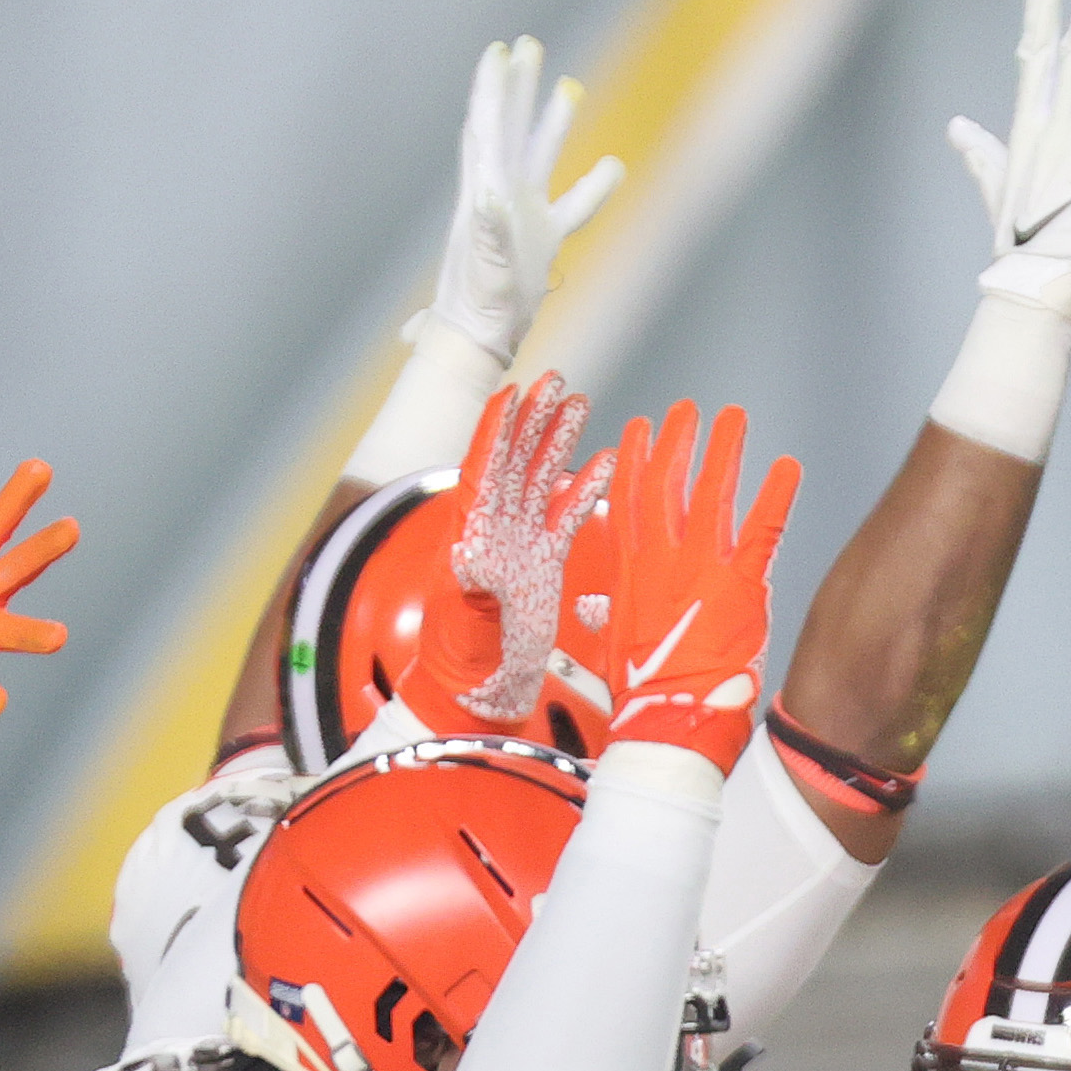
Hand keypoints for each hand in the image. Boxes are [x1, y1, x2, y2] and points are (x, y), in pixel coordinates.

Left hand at [416, 375, 595, 735]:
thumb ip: (468, 591)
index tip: (511, 392)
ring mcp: (519, 547)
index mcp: (471, 538)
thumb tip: (466, 553)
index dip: (495, 431)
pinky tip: (606, 463)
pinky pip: (564, 517)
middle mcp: (493, 534)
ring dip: (557, 443)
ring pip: (539, 481)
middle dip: (531, 422)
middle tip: (553, 380)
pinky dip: (584, 490)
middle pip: (513, 463)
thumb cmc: (464, 662)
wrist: (479, 691)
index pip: (482, 471)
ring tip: (578, 402)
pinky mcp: (541, 565)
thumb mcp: (465, 624)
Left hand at [423, 35, 623, 368]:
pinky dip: (594, 187)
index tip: (498, 53)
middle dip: (522, 89)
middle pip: (512, 130)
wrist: (477, 344)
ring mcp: (523, 218)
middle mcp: (500, 199)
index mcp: (482, 197)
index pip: (487, 130)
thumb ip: (488, 233)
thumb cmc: (475, 312)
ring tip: (570, 86)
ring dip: (555, 123)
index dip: (493, 91)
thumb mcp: (483, 270)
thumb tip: (488, 193)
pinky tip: (615, 167)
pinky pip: (574, 206)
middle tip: (529, 45)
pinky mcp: (542, 240)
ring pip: (543, 158)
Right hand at [587, 403, 796, 769]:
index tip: (638, 432)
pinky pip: (762, 528)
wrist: (670, 727)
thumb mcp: (613, 651)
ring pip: (711, 495)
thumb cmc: (644, 700)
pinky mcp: (741, 585)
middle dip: (676, 444)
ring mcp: (701, 571)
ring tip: (732, 418)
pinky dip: (775, 494)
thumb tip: (591, 606)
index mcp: (629, 578)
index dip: (634, 465)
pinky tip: (787, 466)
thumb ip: (607, 615)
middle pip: (666, 487)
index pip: (628, 506)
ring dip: (723, 452)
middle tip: (686, 411)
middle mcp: (662, 565)